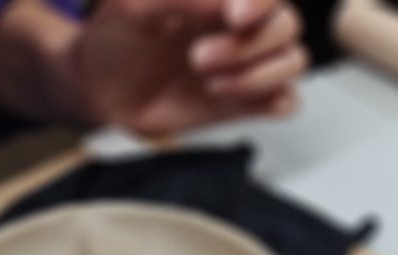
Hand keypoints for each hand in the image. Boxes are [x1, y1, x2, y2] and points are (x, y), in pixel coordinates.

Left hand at [71, 0, 309, 133]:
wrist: (104, 92)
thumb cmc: (116, 39)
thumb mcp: (135, 8)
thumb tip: (226, 1)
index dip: (260, 2)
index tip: (233, 17)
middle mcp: (242, 23)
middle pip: (286, 25)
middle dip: (248, 46)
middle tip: (198, 59)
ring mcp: (250, 63)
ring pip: (293, 61)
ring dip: (256, 74)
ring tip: (208, 81)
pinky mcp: (250, 102)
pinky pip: (289, 101)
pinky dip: (271, 101)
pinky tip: (226, 97)